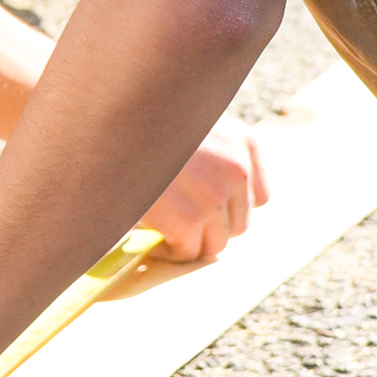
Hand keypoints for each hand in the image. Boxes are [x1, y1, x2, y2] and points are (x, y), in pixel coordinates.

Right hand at [137, 120, 269, 262]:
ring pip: (216, 244)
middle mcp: (237, 169)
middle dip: (210, 227)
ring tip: (165, 229)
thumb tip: (215, 200)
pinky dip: (168, 249)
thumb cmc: (147, 125)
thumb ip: (214, 153)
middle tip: (181, 220)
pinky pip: (187, 252)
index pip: (259, 197)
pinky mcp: (188, 218)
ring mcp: (214, 195)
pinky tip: (152, 233)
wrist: (116, 128)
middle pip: (239, 225)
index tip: (207, 206)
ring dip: (190, 241)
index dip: (230, 207)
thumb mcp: (193, 124)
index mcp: (243, 142)